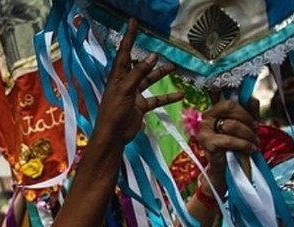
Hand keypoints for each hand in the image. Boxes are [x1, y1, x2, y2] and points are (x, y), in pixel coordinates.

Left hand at [94, 19, 182, 142]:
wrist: (113, 136)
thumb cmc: (114, 112)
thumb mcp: (126, 89)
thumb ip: (139, 73)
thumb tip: (152, 56)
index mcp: (117, 77)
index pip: (124, 53)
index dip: (129, 37)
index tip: (133, 23)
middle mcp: (125, 83)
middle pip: (138, 66)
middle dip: (148, 58)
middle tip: (160, 48)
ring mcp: (133, 95)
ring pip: (148, 80)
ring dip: (160, 74)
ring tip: (174, 66)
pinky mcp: (140, 106)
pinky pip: (156, 98)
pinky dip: (167, 96)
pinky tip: (180, 94)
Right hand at [198, 98, 258, 189]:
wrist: (227, 167)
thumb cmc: (235, 145)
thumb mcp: (245, 125)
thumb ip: (249, 111)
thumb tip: (251, 99)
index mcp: (213, 112)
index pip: (228, 103)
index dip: (244, 110)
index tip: (254, 121)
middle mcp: (205, 120)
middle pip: (230, 109)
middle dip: (247, 121)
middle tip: (256, 131)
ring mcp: (204, 132)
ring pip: (231, 125)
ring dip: (248, 134)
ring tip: (254, 142)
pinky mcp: (208, 144)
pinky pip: (230, 140)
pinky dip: (243, 144)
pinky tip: (250, 149)